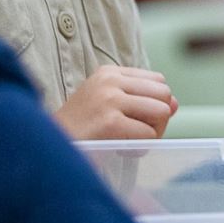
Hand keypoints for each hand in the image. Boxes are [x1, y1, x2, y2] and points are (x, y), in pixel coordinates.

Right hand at [54, 65, 177, 140]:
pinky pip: (149, 134)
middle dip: (159, 119)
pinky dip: (141, 148)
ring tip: (130, 142)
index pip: (159, 82)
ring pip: (161, 113)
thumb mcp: (111, 106)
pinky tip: (122, 150)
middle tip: (139, 134)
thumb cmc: (81, 130)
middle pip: (164, 95)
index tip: (136, 118)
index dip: (156, 103)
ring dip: (153, 134)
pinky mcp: (110, 122)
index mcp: (109, 72)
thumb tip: (175, 103)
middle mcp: (110, 80)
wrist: (48, 146)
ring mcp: (109, 99)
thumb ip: (144, 101)